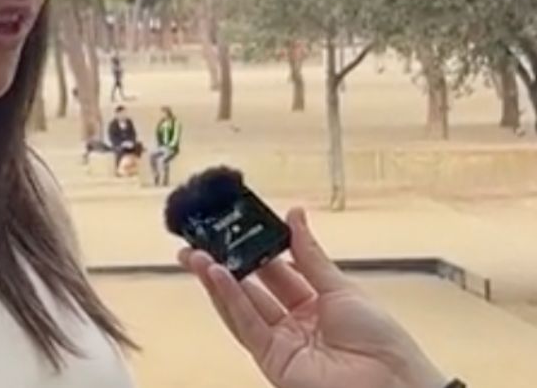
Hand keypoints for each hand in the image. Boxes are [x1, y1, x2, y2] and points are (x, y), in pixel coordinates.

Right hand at [179, 208, 448, 387]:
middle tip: (200, 240)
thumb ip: (308, 254)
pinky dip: (229, 300)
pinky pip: (246, 325)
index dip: (254, 249)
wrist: (391, 382)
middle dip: (225, 263)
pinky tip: (216, 276)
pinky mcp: (271, 359)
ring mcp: (280, 342)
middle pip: (252, 288)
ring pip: (241, 306)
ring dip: (217, 280)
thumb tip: (294, 215)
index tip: (234, 228)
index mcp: (314, 303)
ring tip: (195, 255)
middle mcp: (293, 322)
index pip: (275, 270)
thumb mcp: (340, 287)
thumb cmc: (380, 339)